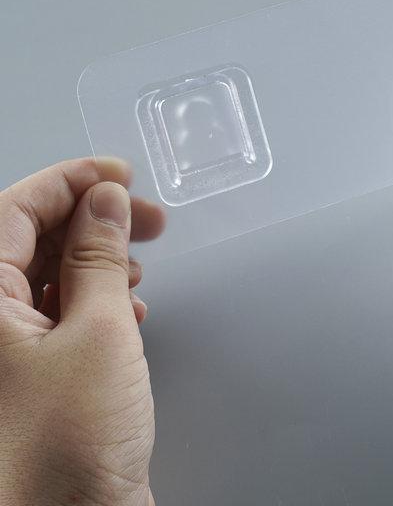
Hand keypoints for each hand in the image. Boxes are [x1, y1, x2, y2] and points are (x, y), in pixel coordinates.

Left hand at [0, 157, 164, 505]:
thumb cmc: (69, 449)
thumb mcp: (98, 333)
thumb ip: (99, 257)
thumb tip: (103, 201)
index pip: (12, 211)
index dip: (70, 181)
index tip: (119, 174)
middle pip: (30, 241)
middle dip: (92, 221)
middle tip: (147, 218)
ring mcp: (6, 352)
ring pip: (47, 276)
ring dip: (99, 261)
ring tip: (143, 267)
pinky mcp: (33, 376)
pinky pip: (58, 313)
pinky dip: (98, 300)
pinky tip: (132, 311)